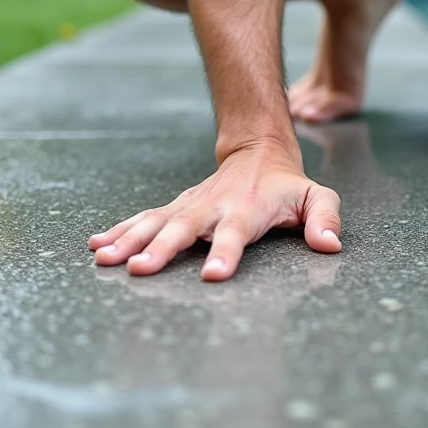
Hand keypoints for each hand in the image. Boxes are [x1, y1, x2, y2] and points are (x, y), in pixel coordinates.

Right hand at [88, 144, 341, 280]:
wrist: (258, 153)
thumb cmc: (287, 186)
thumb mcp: (315, 196)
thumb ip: (325, 217)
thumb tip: (330, 244)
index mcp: (247, 210)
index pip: (236, 233)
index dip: (227, 253)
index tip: (213, 274)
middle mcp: (213, 208)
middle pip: (185, 229)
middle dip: (162, 249)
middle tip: (139, 268)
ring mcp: (190, 207)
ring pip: (156, 222)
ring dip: (129, 240)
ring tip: (105, 259)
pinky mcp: (175, 209)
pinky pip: (144, 219)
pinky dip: (119, 231)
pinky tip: (97, 246)